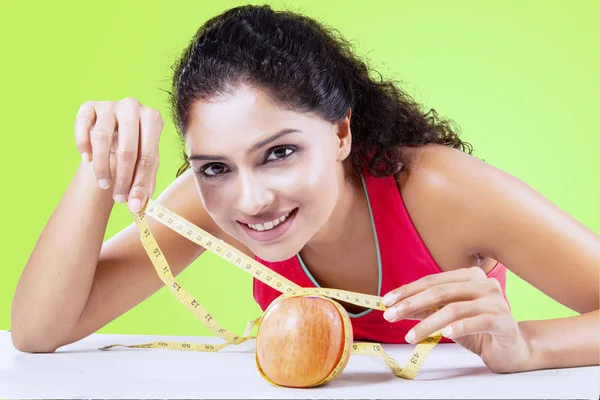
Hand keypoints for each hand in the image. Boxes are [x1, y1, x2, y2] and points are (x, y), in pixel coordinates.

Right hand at [74, 98, 162, 211]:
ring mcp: (110, 105)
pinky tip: (87, 160)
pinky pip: (83, 126)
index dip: (140, 184)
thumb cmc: (136, 150)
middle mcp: (133, 107)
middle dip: (123, 179)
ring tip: (104, 184)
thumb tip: (138, 209)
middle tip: (119, 199)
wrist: (115, 133)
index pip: (148, 156)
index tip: (133, 205)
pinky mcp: (89, 106)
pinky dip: (83, 145)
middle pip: (127, 149)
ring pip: (102, 138)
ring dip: (102, 167)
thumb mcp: (145, 165)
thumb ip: (144, 185)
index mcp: (153, 119)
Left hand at [381, 267, 530, 372]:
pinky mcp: (502, 321)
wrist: (513, 349)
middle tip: (390, 316)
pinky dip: (457, 327)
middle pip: (440, 292)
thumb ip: (427, 310)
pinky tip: (443, 335)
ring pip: (454, 308)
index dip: (407, 290)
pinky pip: (476, 321)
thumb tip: (397, 307)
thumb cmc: (479, 330)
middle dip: (411, 304)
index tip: (386, 302)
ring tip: (410, 336)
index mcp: (470, 276)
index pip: (432, 281)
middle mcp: (484, 284)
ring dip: (428, 323)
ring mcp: (495, 301)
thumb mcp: (447, 318)